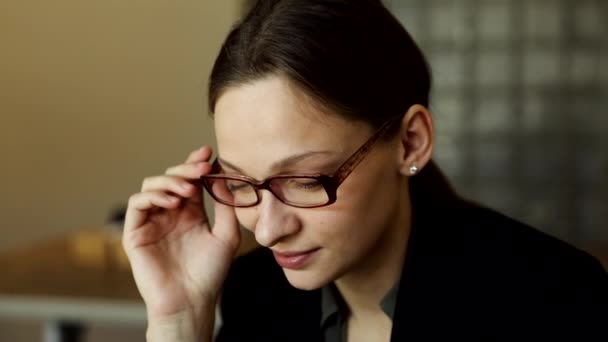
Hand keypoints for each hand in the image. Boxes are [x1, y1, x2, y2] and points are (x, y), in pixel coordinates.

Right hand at [122, 146, 239, 339]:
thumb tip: (223, 176)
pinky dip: (153, 196)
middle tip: (201, 167)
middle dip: (185, 168)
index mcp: (190, 213)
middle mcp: (169, 214)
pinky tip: (172, 201)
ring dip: (170, 180)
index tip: (208, 153)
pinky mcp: (136, 233)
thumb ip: (225, 206)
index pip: (190, 180)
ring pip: (151, 185)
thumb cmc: (210, 273)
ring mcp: (152, 222)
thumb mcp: (226, 234)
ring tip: (188, 190)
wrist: (192, 301)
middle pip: (171, 177)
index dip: (195, 163)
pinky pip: (137, 204)